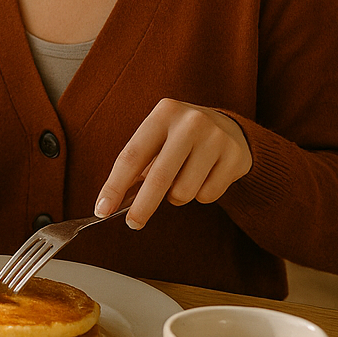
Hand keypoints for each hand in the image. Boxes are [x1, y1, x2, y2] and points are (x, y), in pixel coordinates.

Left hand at [96, 99, 252, 229]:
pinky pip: (207, 196)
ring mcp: (216, 138)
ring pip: (184, 192)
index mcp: (162, 113)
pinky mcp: (235, 157)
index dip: (114, 186)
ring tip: (182, 179)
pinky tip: (205, 176)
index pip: (131, 156)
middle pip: (159, 177)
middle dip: (142, 207)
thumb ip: (138, 166)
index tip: (102, 209)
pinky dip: (200, 195)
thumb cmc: (179, 138)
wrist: (228, 126)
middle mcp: (190, 122)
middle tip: (132, 224)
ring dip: (176, 196)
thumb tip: (113, 203)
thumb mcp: (157, 139)